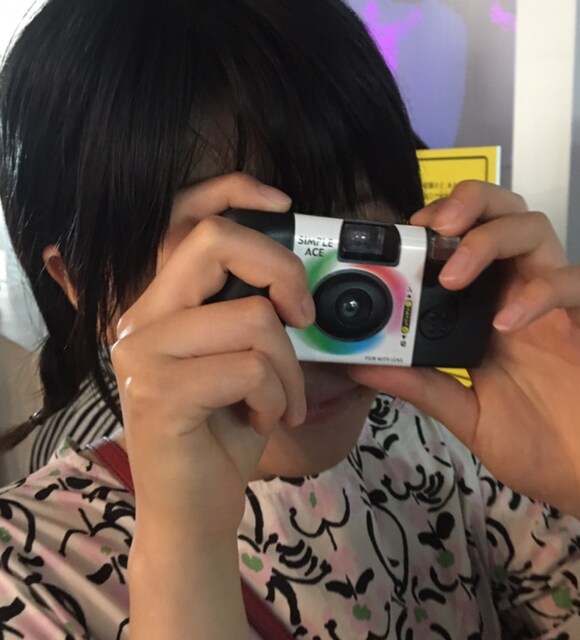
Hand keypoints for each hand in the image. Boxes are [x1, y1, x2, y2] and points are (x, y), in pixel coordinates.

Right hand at [110, 173, 313, 542]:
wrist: (192, 508)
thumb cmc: (224, 432)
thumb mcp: (247, 363)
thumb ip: (261, 316)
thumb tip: (310, 285)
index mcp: (166, 303)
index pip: (190, 220)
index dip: (237, 192)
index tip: (287, 205)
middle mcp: (142, 317)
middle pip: (218, 243)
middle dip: (284, 273)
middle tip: (303, 316)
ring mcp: (143, 353)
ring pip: (252, 319)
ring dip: (288, 369)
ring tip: (279, 401)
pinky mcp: (158, 393)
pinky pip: (249, 369)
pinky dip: (276, 398)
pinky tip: (262, 421)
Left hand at [349, 181, 579, 518]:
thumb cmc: (530, 441)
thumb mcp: (463, 413)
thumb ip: (420, 386)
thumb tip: (361, 367)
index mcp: (485, 309)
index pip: (465, 241)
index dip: (436, 224)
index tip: (402, 233)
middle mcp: (520, 294)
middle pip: (503, 215)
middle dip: (467, 204)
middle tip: (431, 228)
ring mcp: (558, 306)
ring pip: (536, 231)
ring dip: (490, 239)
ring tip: (452, 276)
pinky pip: (575, 284)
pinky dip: (539, 293)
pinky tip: (505, 323)